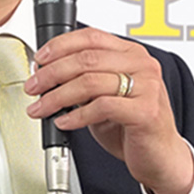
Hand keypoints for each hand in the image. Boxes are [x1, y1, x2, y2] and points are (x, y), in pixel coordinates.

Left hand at [24, 27, 193, 193]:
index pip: (90, 37)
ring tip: (41, 107)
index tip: (39, 59)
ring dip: (57, 96)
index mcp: (130, 53)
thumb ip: (84, 77)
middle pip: (85, 59)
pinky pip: (101, 107)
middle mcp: (141, 65)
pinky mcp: (146, 111)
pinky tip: (63, 122)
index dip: (59, 46)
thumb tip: (46, 72)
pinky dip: (76, 116)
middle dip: (51, 74)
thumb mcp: (104, 93)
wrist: (160, 156)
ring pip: (89, 82)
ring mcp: (147, 87)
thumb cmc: (130, 124)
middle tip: (33, 86)